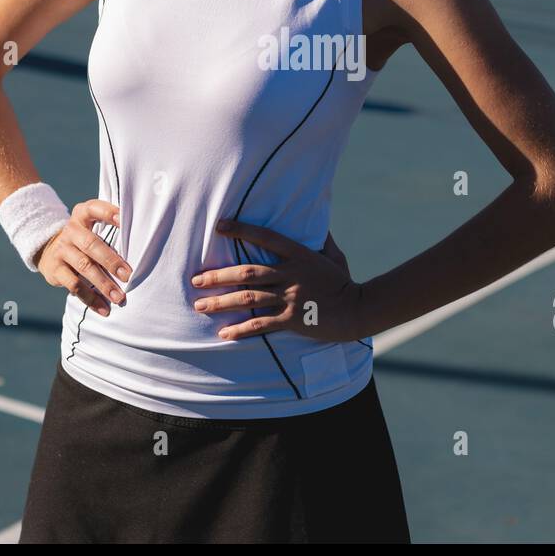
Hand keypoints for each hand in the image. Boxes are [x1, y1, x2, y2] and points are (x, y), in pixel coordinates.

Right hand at [37, 199, 133, 317]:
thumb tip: (145, 241)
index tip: (124, 221)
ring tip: (119, 298)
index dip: (109, 213)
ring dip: (103, 284)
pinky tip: (104, 309)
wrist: (50, 250)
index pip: (95, 209)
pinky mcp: (55, 270)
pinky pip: (74, 286)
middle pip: (91, 244)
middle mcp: (71, 230)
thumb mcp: (92, 226)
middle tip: (129, 276)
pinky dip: (90, 299)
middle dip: (111, 261)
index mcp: (82, 215)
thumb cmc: (85, 238)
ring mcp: (62, 250)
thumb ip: (112, 228)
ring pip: (84, 267)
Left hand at [192, 219, 364, 343]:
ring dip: (222, 302)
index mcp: (299, 255)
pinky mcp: (292, 320)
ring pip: (249, 299)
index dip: (242, 230)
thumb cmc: (344, 281)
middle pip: (248, 273)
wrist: (358, 310)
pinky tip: (224, 333)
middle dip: (219, 275)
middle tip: (196, 279)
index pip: (266, 238)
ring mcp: (291, 297)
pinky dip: (241, 330)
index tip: (219, 227)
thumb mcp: (333, 256)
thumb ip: (321, 240)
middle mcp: (291, 274)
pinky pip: (261, 325)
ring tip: (200, 305)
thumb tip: (316, 222)